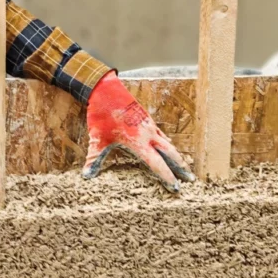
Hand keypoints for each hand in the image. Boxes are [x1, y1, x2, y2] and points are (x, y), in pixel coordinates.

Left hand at [83, 71, 194, 191]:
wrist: (106, 90)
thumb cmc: (102, 115)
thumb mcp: (97, 139)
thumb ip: (94, 159)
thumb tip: (86, 176)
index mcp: (138, 142)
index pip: (157, 164)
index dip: (167, 176)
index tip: (176, 187)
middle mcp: (148, 135)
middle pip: (171, 154)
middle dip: (181, 167)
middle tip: (191, 179)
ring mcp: (150, 126)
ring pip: (169, 144)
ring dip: (177, 156)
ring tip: (185, 168)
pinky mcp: (148, 120)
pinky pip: (162, 136)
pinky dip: (169, 145)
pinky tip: (170, 148)